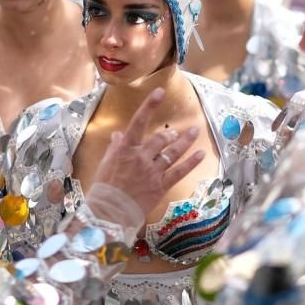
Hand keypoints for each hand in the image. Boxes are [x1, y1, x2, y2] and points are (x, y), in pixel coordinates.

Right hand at [92, 88, 204, 218]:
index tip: (160, 91)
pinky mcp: (160, 186)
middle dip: (171, 133)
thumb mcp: (105, 163)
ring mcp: (152, 171)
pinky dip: (191, 162)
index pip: (139, 121)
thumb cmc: (103, 188)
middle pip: (161, 139)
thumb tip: (119, 134)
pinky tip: (201, 154)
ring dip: (185, 141)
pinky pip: (179, 171)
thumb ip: (115, 147)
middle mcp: (141, 157)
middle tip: (178, 130)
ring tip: (195, 132)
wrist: (109, 213)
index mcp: (125, 149)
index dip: (150, 105)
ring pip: (172, 152)